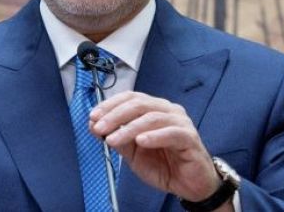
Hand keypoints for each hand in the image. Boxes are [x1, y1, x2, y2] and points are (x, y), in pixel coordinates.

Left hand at [89, 91, 223, 202]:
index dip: (110, 105)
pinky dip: (154, 136)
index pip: (131, 98)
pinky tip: (141, 141)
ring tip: (113, 139)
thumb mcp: (133, 153)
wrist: (190, 185)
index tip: (93, 116)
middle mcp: (168, 111)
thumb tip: (94, 125)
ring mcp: (180, 123)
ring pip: (152, 117)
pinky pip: (171, 133)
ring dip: (129, 127)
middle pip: (139, 104)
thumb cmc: (165, 165)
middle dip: (115, 115)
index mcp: (155, 109)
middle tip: (99, 127)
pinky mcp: (189, 138)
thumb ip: (117, 138)